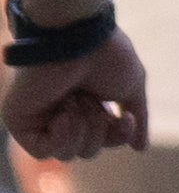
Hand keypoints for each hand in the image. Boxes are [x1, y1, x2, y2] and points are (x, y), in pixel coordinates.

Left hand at [3, 23, 146, 165]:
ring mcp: (40, 118)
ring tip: (76, 101)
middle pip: (86, 151)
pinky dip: (59, 137)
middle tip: (92, 100)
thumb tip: (141, 147)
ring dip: (80, 129)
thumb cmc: (108, 55)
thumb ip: (137, 118)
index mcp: (89, 105)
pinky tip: (63, 115)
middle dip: (97, 130)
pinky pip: (42, 151)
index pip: (104, 140)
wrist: (81, 39)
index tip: (125, 118)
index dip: (118, 136)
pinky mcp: (21, 121)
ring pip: (65, 154)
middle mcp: (64, 112)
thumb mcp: (132, 88)